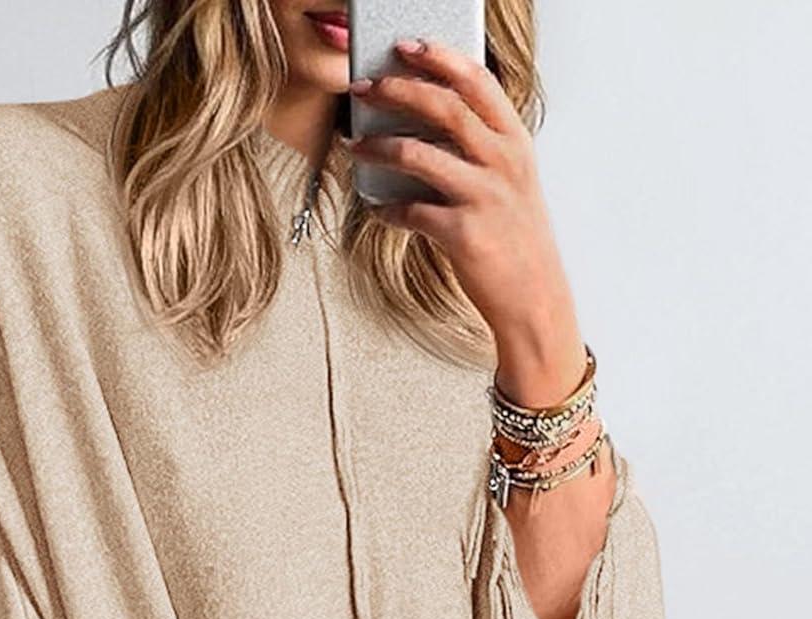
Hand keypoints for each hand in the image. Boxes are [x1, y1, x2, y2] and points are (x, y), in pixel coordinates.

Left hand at [348, 39, 586, 404]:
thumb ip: (484, 150)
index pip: (478, 83)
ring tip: (356, 144)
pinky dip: (387, 210)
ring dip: (379, 146)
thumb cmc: (518, 241)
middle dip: (399, 89)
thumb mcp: (514, 184)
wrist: (534, 301)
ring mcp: (483, 198)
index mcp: (516, 144)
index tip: (408, 45)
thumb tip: (430, 126)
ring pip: (419, 154)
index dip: (441, 58)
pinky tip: (377, 209)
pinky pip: (411, 213)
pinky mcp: (463, 234)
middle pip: (444, 107)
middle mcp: (503, 164)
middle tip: (366, 86)